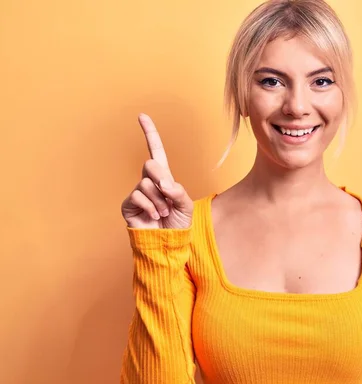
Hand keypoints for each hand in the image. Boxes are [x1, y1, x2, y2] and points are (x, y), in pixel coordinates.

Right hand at [121, 114, 193, 228]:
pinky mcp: (128, 204)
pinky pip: (138, 196)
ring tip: (163, 212)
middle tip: (168, 194)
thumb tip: (162, 183)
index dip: (149, 133)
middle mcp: (149, 181)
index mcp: (164, 177)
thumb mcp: (185, 205)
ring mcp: (138, 192)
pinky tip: (154, 216)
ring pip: (146, 183)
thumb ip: (177, 191)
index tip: (142, 116)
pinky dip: (150, 206)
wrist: (168, 243)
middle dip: (162, 178)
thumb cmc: (177, 223)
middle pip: (151, 164)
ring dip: (160, 200)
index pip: (156, 151)